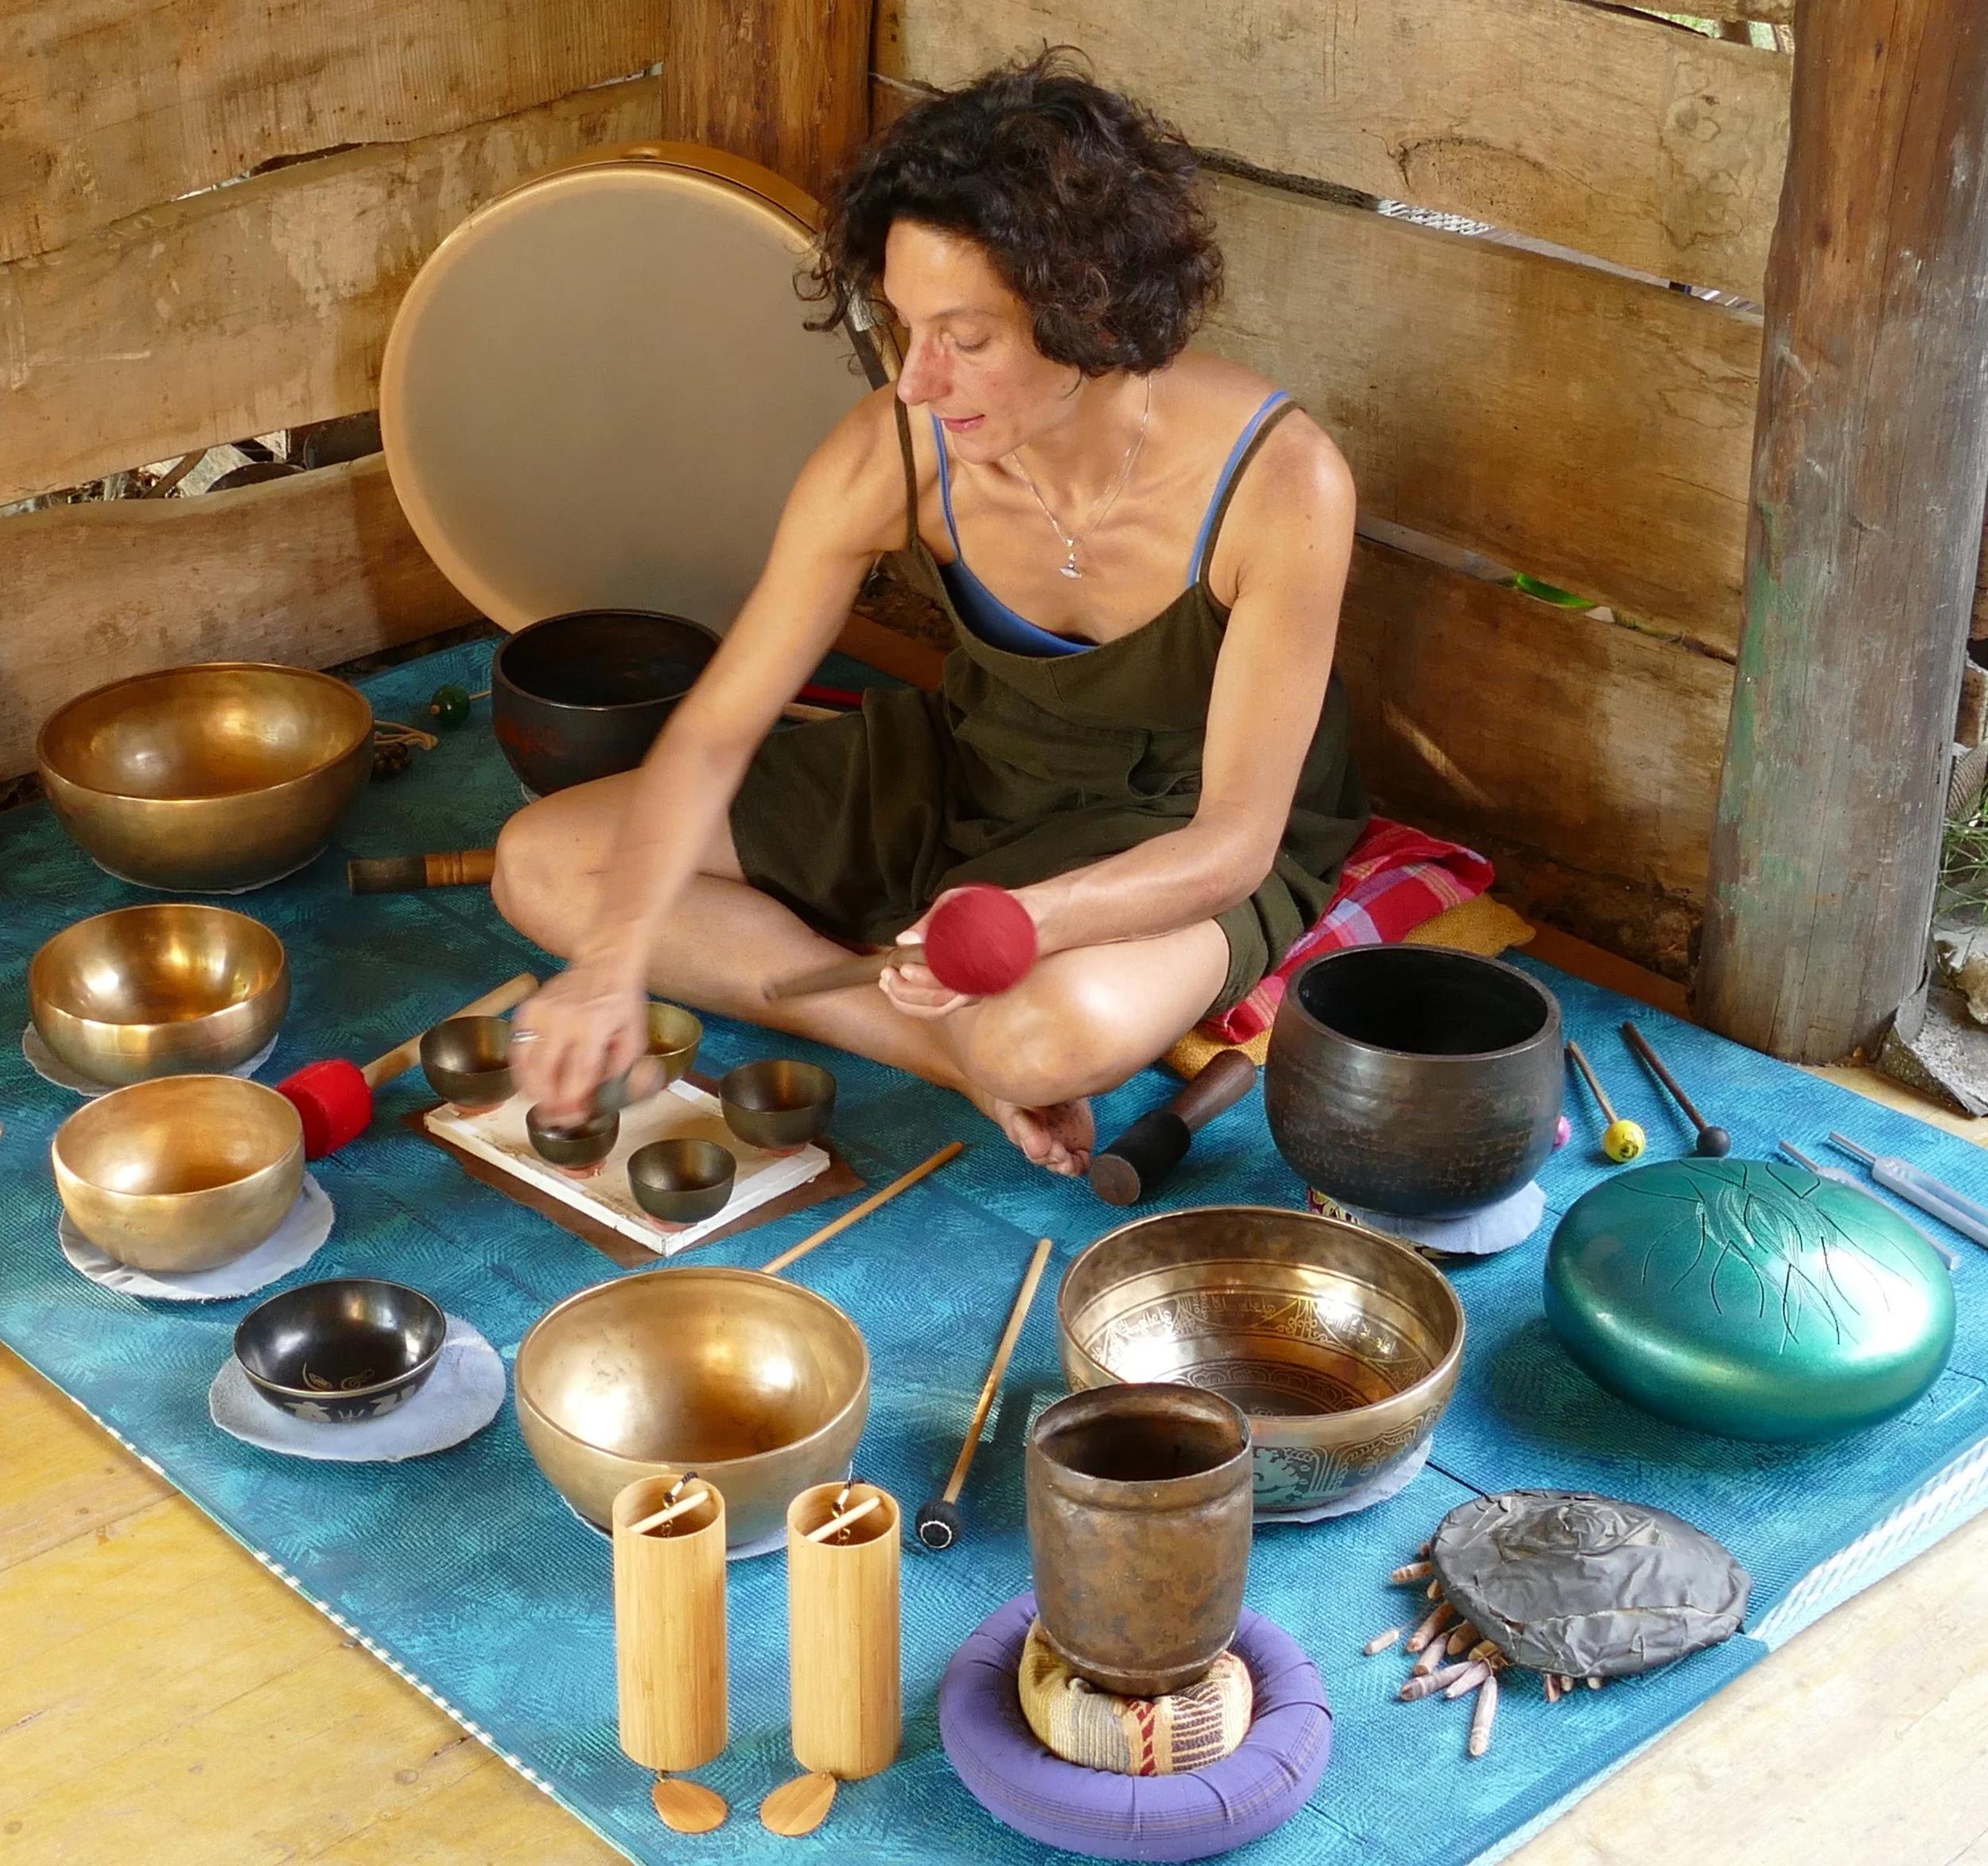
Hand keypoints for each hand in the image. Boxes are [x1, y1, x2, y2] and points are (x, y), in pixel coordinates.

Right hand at [508, 963, 648, 1120]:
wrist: (604, 962)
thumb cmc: (620, 999)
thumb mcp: (634, 1036)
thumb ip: (623, 1071)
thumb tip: (604, 1100)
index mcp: (593, 1026)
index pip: (578, 1074)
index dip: (574, 1102)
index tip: (575, 1116)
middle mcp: (563, 1019)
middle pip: (546, 1074)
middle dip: (550, 1102)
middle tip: (557, 1115)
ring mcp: (541, 1013)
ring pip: (526, 1065)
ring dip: (532, 1091)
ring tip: (544, 1102)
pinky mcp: (528, 1010)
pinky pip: (517, 1049)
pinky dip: (522, 1069)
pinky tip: (533, 1080)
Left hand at [877, 903, 979, 1020]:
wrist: (1009, 916)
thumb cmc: (985, 906)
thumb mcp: (956, 903)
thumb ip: (931, 922)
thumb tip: (904, 940)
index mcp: (983, 963)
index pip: (951, 983)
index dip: (923, 979)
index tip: (903, 967)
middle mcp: (979, 984)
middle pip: (939, 1003)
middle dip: (905, 993)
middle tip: (886, 974)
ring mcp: (971, 992)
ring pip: (936, 1010)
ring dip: (905, 1001)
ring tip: (886, 982)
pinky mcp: (962, 993)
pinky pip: (936, 1008)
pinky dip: (912, 1003)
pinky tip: (895, 989)